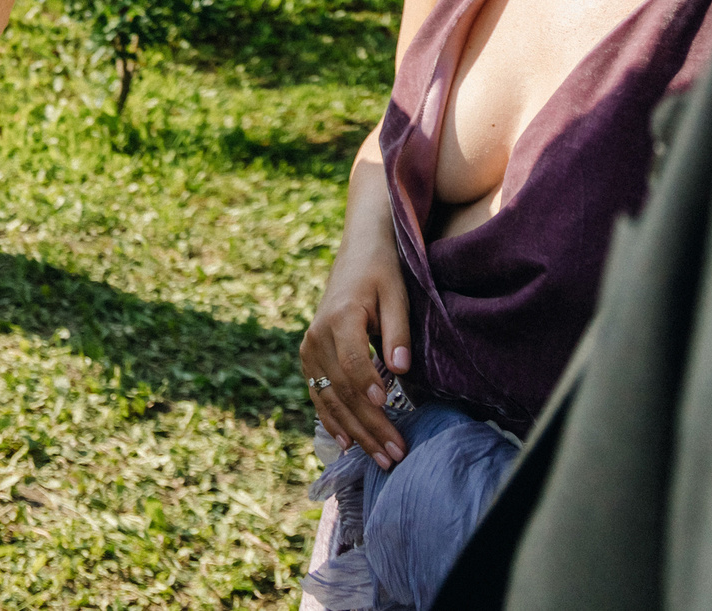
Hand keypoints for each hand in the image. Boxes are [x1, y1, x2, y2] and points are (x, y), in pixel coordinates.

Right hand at [301, 257, 411, 465]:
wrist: (358, 253)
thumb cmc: (382, 273)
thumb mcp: (397, 294)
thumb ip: (398, 332)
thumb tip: (401, 369)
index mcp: (341, 317)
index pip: (352, 360)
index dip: (367, 385)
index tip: (386, 407)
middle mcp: (318, 335)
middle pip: (343, 388)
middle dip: (370, 425)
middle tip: (396, 454)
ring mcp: (309, 347)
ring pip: (331, 399)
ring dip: (356, 432)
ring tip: (382, 458)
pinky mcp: (309, 356)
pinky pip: (318, 394)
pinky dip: (332, 421)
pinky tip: (348, 444)